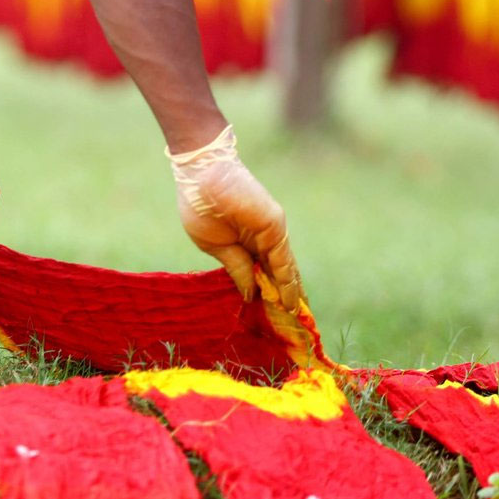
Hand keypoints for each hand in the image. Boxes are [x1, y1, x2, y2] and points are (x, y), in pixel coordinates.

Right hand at [169, 125, 303, 310]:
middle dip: (285, 297)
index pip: (261, 273)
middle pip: (278, 273)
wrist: (201, 176)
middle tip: (294, 323)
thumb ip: (237, 268)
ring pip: (285, 270)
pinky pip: (283, 261)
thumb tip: (250, 294)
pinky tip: (290, 302)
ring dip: (291, 295)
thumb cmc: (200, 206)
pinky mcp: (275, 227)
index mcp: (244, 242)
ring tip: (298, 319)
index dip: (267, 293)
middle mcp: (261, 239)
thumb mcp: (216, 246)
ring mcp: (270, 233)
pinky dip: (288, 282)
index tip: (273, 316)